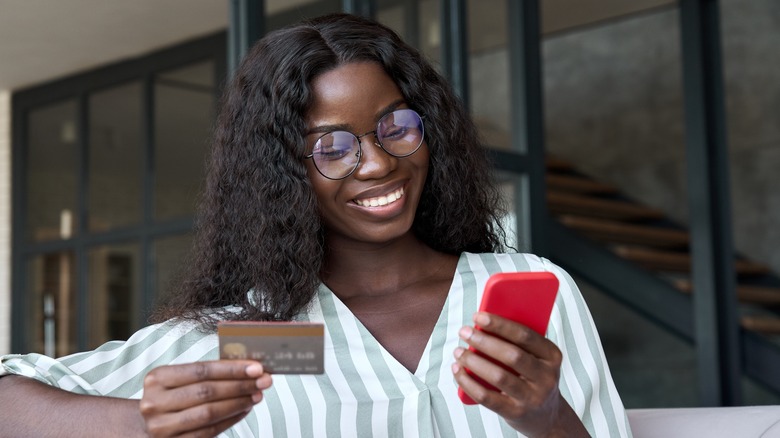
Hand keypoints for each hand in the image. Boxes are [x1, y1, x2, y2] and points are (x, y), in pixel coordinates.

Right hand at [139, 360, 271, 437]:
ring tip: (256, 395)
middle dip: (240, 385)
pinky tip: (244, 410)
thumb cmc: (172, 398)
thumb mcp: (180, 380)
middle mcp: (155, 402)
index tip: (256, 368)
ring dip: (238, 403)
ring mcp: (161, 427)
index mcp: (157, 378)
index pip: (201, 370)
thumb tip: (247, 368)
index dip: (231, 369)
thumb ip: (207, 373)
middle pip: (207, 391)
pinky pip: (208, 432)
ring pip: (209, 413)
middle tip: (263, 381)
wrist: (150, 426)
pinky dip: (230, 420)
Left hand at [452, 312, 587, 436]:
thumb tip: (482, 325)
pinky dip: (468, 383)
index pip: (525, 336)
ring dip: (473, 361)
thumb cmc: (533, 378)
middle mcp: (546, 377)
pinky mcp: (516, 413)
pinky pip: (487, 397)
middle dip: (484, 341)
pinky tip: (458, 371)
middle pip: (511, 355)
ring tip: (458, 351)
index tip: (478, 316)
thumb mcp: (536, 358)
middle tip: (464, 332)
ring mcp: (532, 397)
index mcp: (552, 356)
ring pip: (498, 376)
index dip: (500, 324)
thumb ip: (518, 343)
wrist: (546, 417)